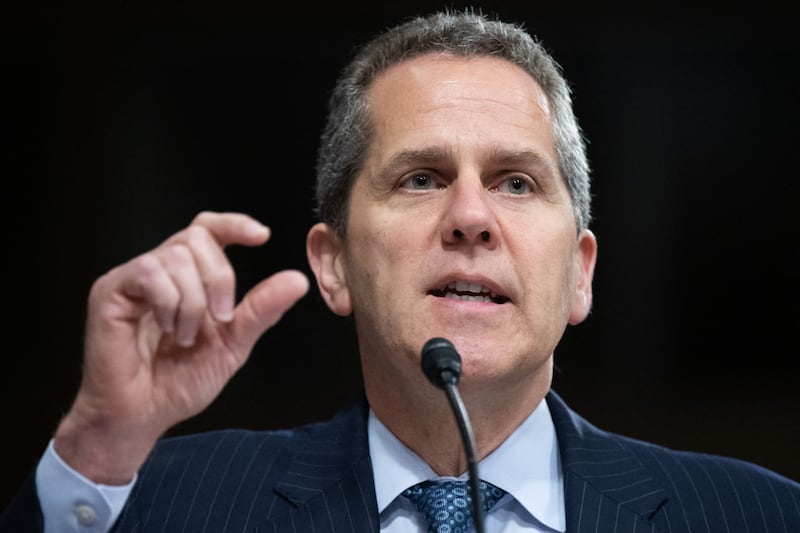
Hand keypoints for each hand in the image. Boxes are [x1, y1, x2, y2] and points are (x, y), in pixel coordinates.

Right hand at [53, 211, 308, 483]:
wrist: (143, 415)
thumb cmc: (179, 381)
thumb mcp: (233, 343)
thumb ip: (261, 310)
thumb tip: (298, 280)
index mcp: (188, 278)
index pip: (208, 230)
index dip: (233, 224)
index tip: (262, 236)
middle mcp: (160, 270)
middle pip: (197, 238)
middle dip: (220, 278)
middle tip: (220, 319)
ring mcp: (133, 278)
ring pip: (177, 255)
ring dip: (193, 302)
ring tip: (183, 337)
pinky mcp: (110, 291)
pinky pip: (149, 272)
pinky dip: (168, 302)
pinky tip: (164, 329)